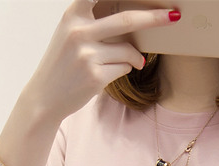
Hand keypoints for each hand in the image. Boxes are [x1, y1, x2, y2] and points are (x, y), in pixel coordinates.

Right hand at [23, 0, 180, 123]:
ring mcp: (87, 55)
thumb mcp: (71, 34)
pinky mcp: (95, 76)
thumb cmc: (64, 63)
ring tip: (133, 61)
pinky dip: (126, 69)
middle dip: (154, 18)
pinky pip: (124, 68)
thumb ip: (95, 22)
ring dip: (135, 56)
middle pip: (127, 20)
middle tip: (173, 16)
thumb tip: (135, 21)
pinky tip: (113, 72)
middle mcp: (79, 32)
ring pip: (128, 50)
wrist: (45, 96)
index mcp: (73, 15)